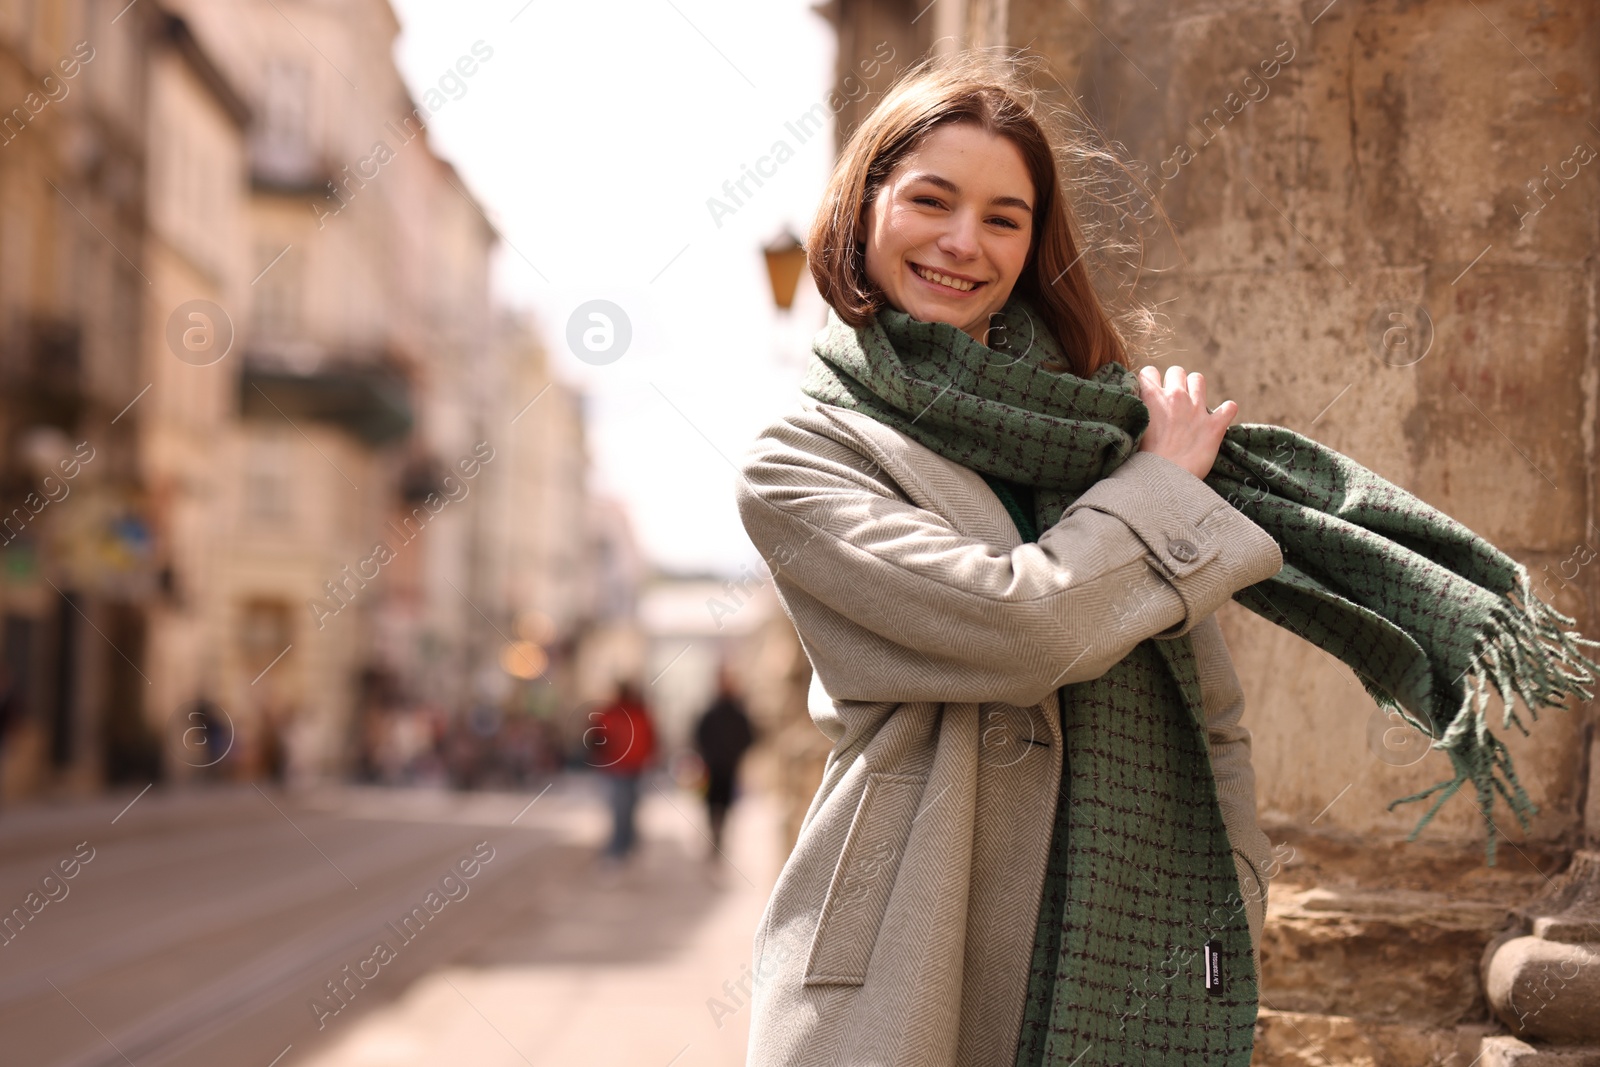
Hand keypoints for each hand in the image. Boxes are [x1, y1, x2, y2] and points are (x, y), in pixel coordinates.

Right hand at [1134, 364, 1235, 480]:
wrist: (1163, 480)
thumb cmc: (1142, 461)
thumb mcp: (1131, 429)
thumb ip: (1136, 412)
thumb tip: (1136, 408)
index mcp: (1152, 397)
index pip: (1148, 372)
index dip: (1150, 383)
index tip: (1151, 396)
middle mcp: (1175, 396)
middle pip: (1176, 371)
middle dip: (1175, 383)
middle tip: (1172, 402)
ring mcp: (1197, 409)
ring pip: (1199, 379)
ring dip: (1196, 390)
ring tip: (1193, 406)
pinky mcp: (1215, 426)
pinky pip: (1229, 407)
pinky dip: (1226, 412)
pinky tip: (1218, 420)